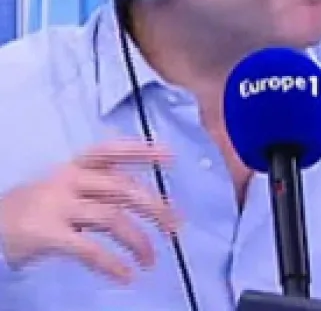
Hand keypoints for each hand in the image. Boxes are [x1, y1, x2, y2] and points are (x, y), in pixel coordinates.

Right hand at [0, 140, 177, 282]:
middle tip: (176, 226)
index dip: (142, 152)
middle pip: (122, 188)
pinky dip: (113, 263)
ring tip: (152, 260)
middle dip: (155, 206)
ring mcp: (57, 206)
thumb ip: (100, 186)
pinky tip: (126, 275)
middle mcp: (68, 181)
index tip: (172, 156)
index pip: (111, 152)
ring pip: (112, 219)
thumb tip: (148, 197)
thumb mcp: (67, 187)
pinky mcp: (48, 234)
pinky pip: (90, 249)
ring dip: (139, 241)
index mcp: (75, 166)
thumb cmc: (39, 207)